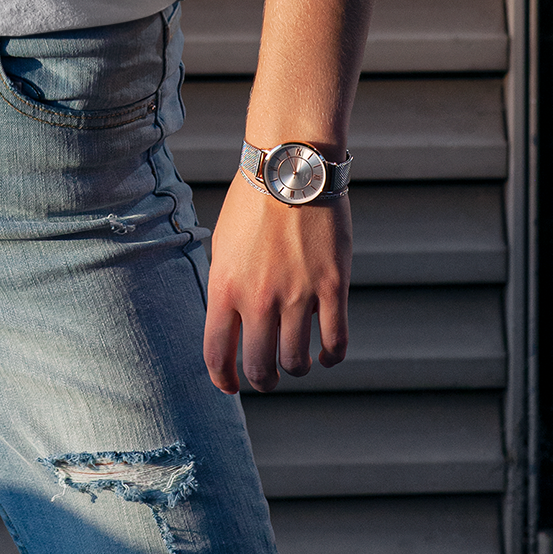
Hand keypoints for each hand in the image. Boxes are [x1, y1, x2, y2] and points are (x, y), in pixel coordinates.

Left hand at [203, 169, 350, 393]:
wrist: (289, 166)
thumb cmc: (253, 201)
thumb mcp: (225, 244)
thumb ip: (227, 285)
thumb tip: (232, 323)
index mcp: (225, 286)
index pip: (217, 353)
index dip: (224, 380)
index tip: (231, 387)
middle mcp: (258, 298)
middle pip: (261, 367)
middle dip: (265, 380)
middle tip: (270, 377)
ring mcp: (297, 295)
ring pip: (298, 360)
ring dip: (298, 368)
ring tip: (299, 362)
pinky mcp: (332, 287)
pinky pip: (335, 341)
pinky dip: (332, 356)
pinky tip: (328, 355)